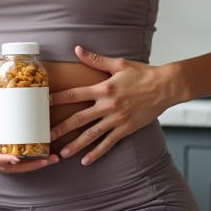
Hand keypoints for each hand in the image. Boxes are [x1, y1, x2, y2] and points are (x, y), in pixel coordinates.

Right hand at [0, 81, 57, 173]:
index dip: (5, 160)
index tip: (18, 159)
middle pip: (7, 168)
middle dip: (29, 166)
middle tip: (48, 160)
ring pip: (9, 171)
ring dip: (29, 167)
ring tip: (48, 160)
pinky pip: (7, 168)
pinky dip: (22, 167)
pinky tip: (37, 161)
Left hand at [48, 46, 180, 165]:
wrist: (166, 86)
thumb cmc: (143, 74)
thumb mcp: (118, 63)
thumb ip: (95, 60)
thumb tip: (77, 49)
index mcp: (103, 88)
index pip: (75, 94)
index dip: (58, 99)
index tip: (44, 104)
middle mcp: (108, 105)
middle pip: (79, 118)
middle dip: (62, 128)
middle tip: (48, 137)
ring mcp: (117, 119)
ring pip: (92, 135)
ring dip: (76, 145)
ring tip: (63, 153)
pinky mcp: (126, 129)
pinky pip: (109, 143)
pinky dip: (97, 153)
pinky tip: (86, 161)